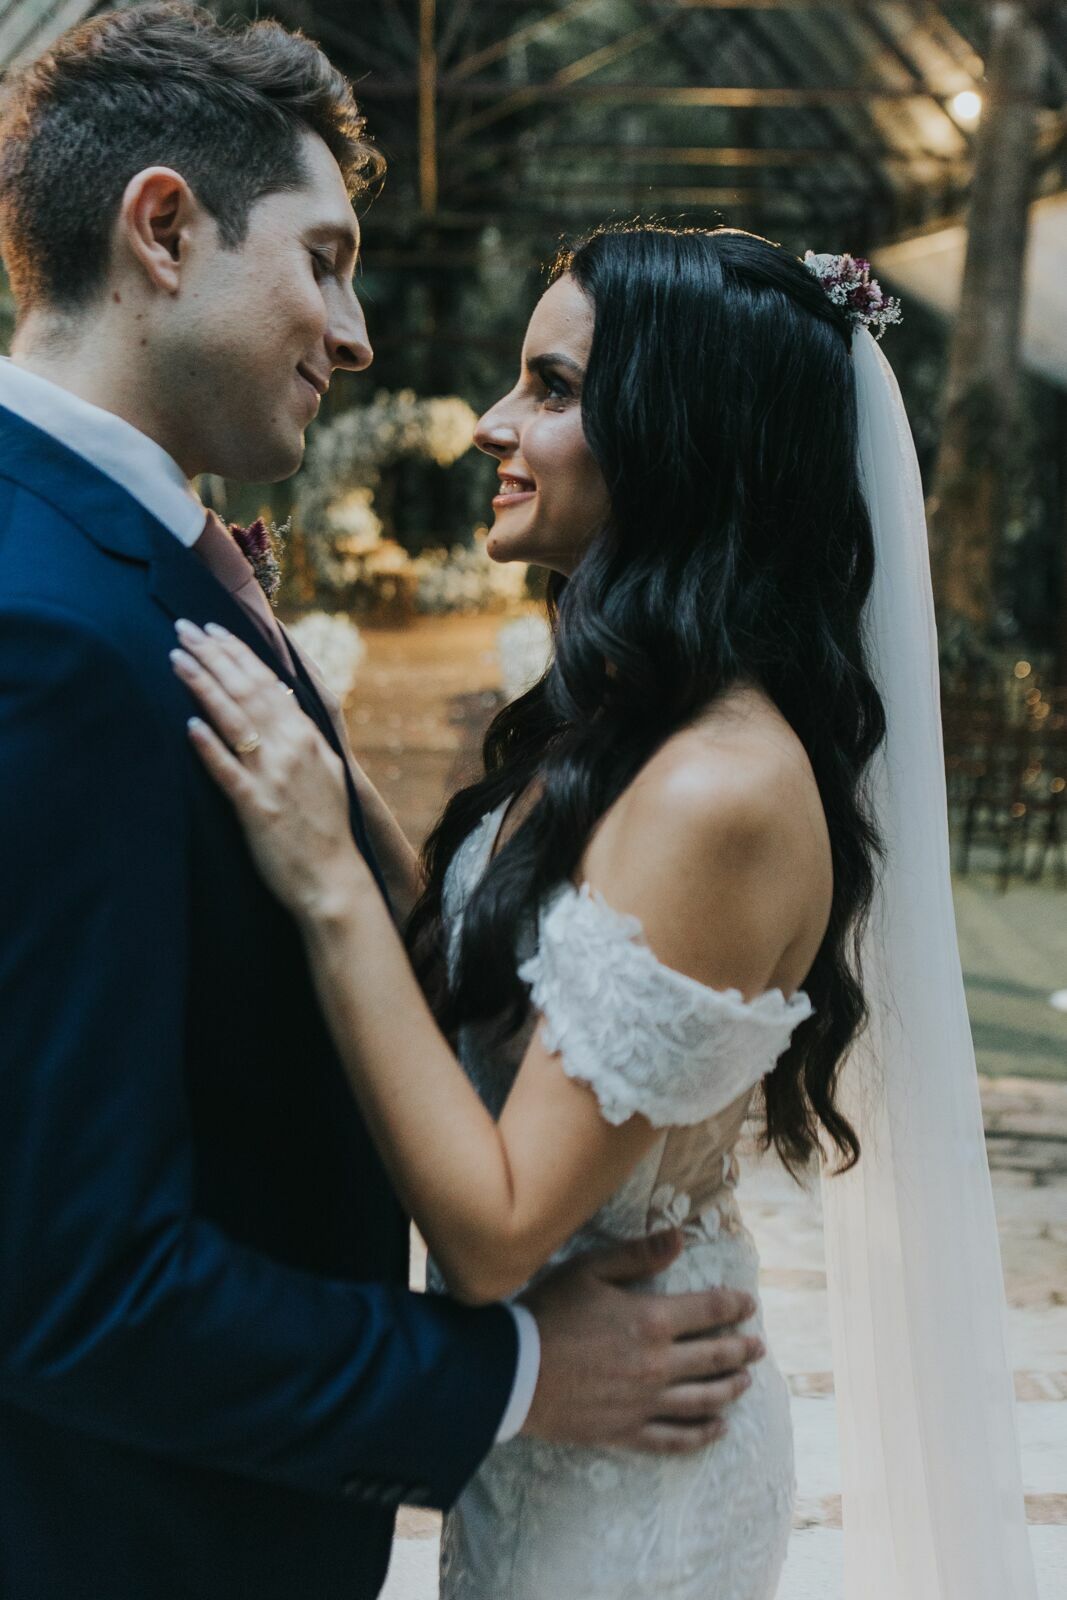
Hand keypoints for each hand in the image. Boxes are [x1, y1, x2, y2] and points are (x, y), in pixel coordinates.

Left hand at [170, 620, 366, 920]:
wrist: (334, 878)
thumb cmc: (325, 826)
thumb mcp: (324, 769)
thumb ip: (302, 733)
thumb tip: (280, 697)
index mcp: (307, 737)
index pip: (267, 682)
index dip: (237, 653)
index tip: (212, 629)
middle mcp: (291, 749)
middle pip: (247, 691)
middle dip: (213, 656)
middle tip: (183, 627)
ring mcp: (274, 777)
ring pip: (234, 720)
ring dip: (204, 685)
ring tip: (177, 658)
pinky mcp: (257, 808)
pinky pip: (228, 772)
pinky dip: (209, 746)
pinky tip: (189, 724)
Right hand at [520, 1230, 764, 1453]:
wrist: (513, 1371)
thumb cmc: (548, 1311)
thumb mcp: (589, 1269)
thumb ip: (638, 1255)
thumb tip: (680, 1238)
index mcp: (651, 1319)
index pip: (708, 1309)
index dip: (734, 1305)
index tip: (749, 1305)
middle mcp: (658, 1363)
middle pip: (714, 1357)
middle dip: (741, 1350)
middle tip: (758, 1347)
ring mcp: (645, 1402)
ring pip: (703, 1399)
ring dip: (730, 1389)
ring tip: (746, 1383)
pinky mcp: (627, 1431)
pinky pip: (675, 1437)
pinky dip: (702, 1434)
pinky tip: (717, 1429)